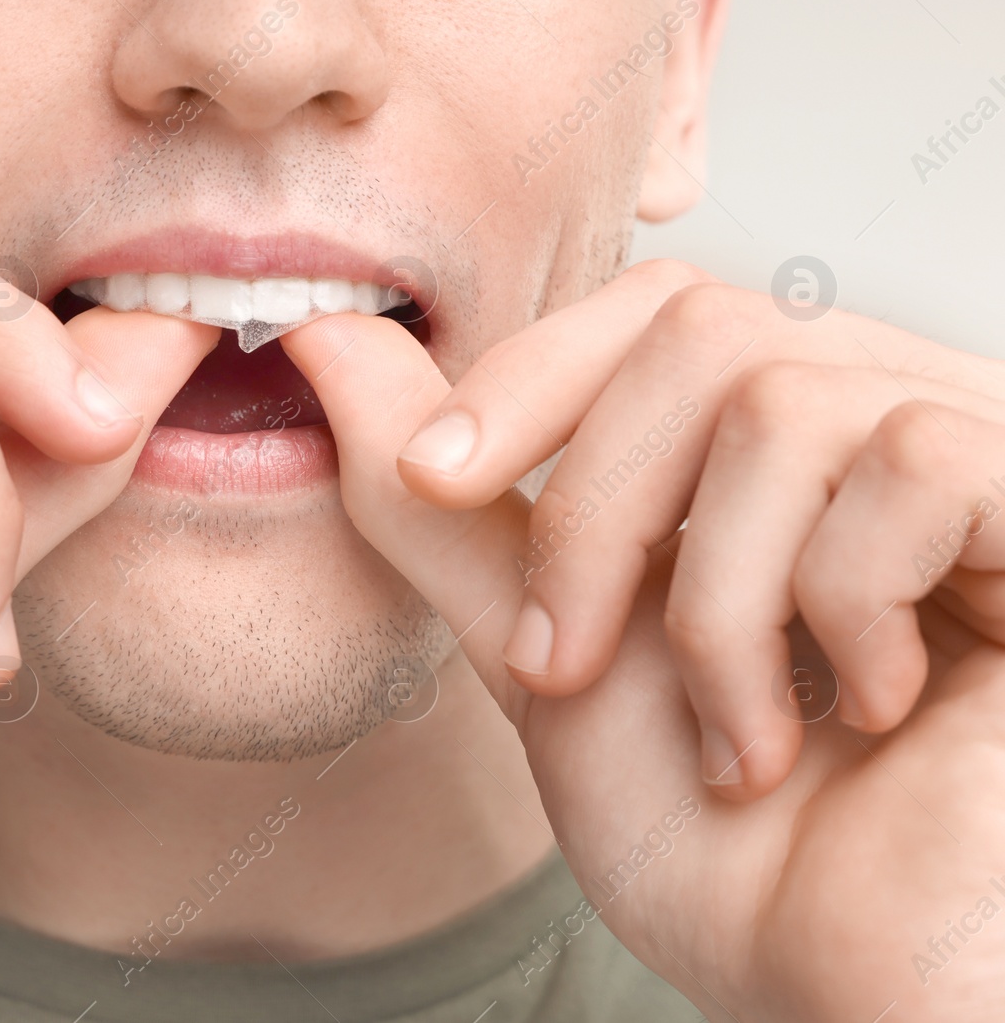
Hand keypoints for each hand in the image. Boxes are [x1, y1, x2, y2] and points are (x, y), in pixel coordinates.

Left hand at [389, 260, 1004, 797]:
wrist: (859, 981)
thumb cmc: (724, 847)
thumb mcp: (547, 657)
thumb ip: (447, 513)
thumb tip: (328, 345)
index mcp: (770, 453)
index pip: (652, 312)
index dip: (527, 373)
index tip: (429, 475)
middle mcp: (879, 426)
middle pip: (697, 331)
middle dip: (592, 512)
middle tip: (567, 668)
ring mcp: (977, 459)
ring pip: (778, 401)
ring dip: (707, 603)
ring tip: (739, 736)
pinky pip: (908, 463)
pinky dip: (837, 608)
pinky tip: (874, 708)